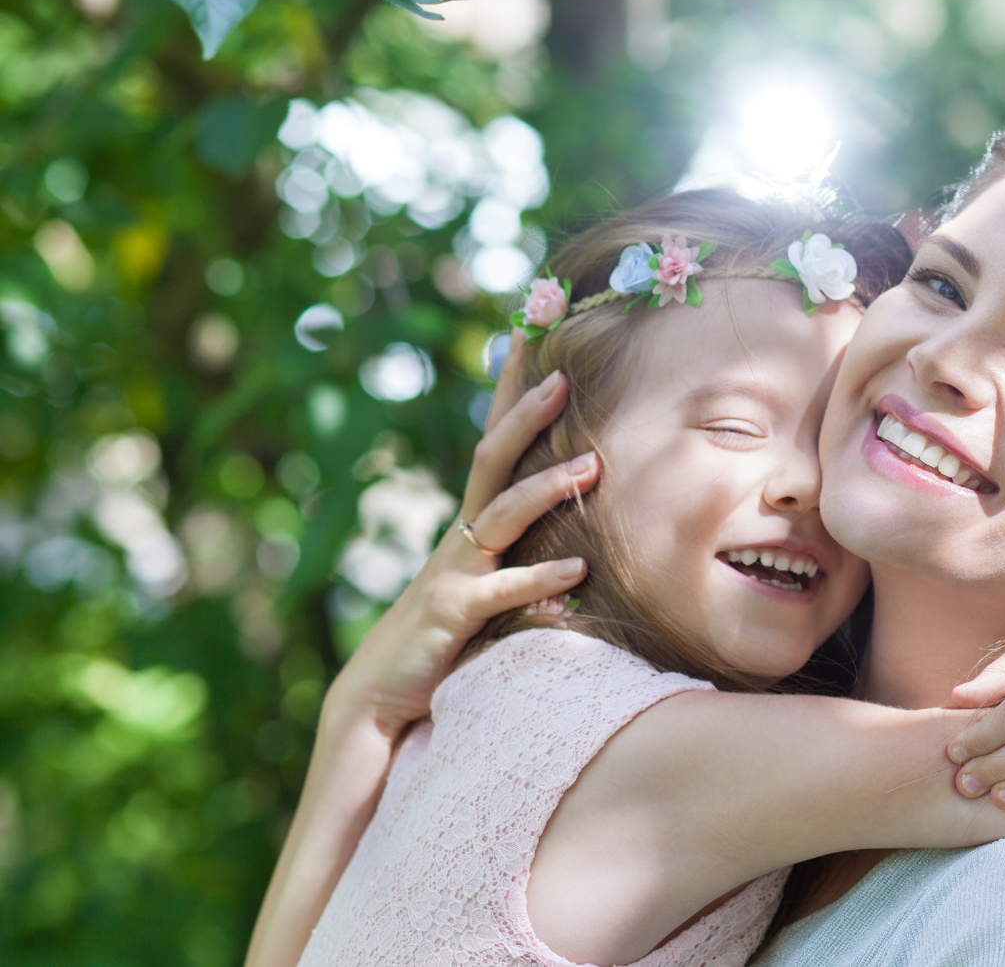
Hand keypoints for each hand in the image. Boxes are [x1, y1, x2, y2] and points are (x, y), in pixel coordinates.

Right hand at [324, 330, 597, 739]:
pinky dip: (539, 579)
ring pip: (499, 517)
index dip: (510, 391)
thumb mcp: (486, 585)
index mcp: (470, 524)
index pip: (494, 443)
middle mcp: (460, 537)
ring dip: (546, 488)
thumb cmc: (442, 640)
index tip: (533, 337)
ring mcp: (453, 573)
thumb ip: (519, 553)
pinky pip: (502, 593)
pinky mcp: (453, 616)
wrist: (379, 698)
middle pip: (491, 460)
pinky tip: (579, 569)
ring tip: (594, 464)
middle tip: (565, 374)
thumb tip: (575, 524)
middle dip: (524, 414)